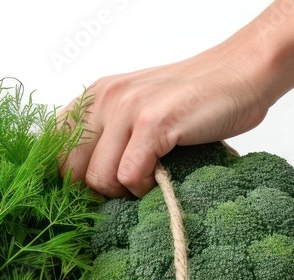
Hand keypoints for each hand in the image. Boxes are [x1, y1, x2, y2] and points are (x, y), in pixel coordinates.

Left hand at [61, 50, 271, 198]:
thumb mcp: (133, 109)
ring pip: (97, 178)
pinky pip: (128, 176)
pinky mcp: (153, 123)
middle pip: (70, 170)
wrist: (242, 73)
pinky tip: (158, 178)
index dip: (63, 178)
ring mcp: (127, 109)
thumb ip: (103, 134)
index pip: (51, 147)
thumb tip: (76, 181)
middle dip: (92, 192)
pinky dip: (141, 188)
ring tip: (144, 182)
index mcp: (93, 97)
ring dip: (120, 192)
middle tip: (120, 192)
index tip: (82, 193)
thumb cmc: (189, 101)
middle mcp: (103, 99)